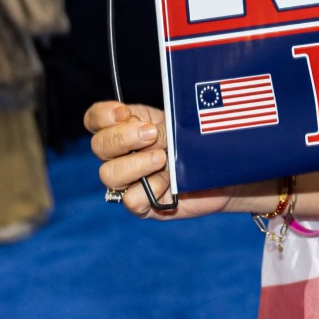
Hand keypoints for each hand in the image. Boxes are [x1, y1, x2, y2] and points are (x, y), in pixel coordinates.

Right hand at [84, 101, 242, 220]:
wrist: (223, 172)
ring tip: (163, 159)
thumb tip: (148, 133)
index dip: (103, 115)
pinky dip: (150, 189)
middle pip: (99, 146)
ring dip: (137, 164)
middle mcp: (120, 155)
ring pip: (109, 175)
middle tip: (153, 135)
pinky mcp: (142, 206)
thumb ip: (159, 127)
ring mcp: (128, 182)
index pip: (95, 120)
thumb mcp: (177, 127)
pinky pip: (131, 200)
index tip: (123, 113)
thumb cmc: (196, 144)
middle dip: (124, 138)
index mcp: (125, 129)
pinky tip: (169, 183)